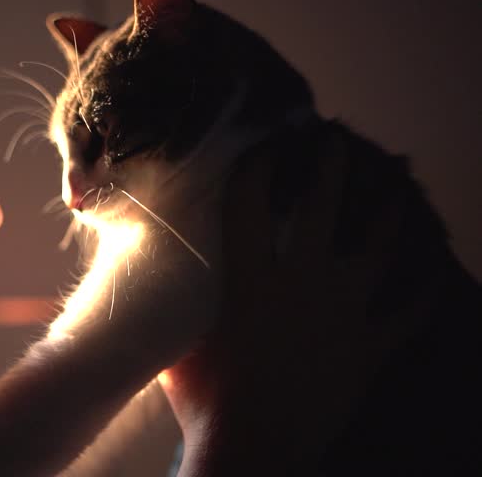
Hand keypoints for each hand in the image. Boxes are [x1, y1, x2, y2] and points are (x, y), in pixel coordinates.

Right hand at [161, 136, 406, 475]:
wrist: (253, 449)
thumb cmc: (205, 400)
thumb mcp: (177, 348)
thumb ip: (174, 315)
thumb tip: (153, 297)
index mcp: (250, 276)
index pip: (249, 201)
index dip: (255, 164)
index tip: (261, 144)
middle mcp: (301, 281)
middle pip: (322, 205)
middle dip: (328, 165)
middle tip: (332, 139)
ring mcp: (342, 313)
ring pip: (376, 248)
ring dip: (386, 214)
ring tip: (392, 189)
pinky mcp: (367, 349)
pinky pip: (407, 315)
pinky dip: (422, 294)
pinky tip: (432, 274)